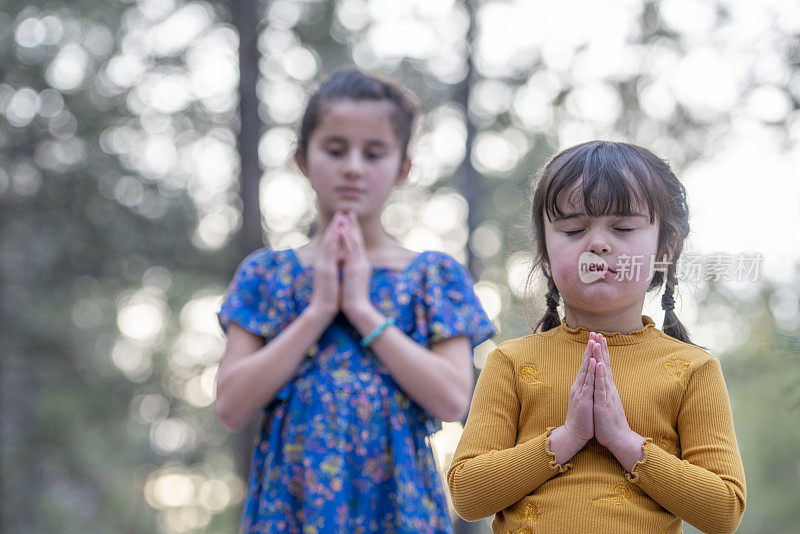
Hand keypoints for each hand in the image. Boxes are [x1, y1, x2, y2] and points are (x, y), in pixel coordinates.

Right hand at [307, 211, 343, 322]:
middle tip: (341, 212)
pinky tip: (338, 232)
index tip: (342, 219)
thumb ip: (336, 266)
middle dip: (335, 225)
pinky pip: (330, 252)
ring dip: (334, 229)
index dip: (336, 231)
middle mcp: (323, 261)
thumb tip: (341, 259)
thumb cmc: (330, 295)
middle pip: (329, 239)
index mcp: (326, 263)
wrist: (323, 309)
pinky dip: (334, 241)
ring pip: (328, 243)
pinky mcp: (326, 270)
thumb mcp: (334, 277)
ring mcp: (324, 265)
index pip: (331, 243)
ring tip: (340, 217)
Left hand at [338, 211, 375, 323]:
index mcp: (360, 265)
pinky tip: (343, 230)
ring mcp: (359, 265)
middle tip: (350, 211)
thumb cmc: (352, 298)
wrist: (358, 310)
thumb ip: (350, 269)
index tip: (348, 221)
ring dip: (350, 228)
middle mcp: (362, 262)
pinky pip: (351, 251)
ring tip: (347, 215)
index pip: (357, 244)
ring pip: (355, 242)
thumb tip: (346, 264)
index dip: (353, 232)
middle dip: (353, 225)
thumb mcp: (351, 280)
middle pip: (358, 239)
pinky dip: (347, 239)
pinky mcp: (355, 269)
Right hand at [563, 338, 596, 444]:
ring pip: (586, 370)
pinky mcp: (583, 399)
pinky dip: (590, 371)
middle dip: (590, 348)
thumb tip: (590, 379)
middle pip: (585, 363)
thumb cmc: (582, 418)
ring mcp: (580, 391)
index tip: (595, 338)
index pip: (587, 364)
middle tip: (593, 333)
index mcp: (581, 385)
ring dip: (589, 355)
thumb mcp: (586, 399)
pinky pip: (588, 383)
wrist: (575, 433)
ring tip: (593, 342)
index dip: (591, 351)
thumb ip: (587, 388)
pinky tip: (592, 361)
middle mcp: (579, 385)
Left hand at [592, 334, 643, 471]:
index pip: (603, 366)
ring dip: (600, 356)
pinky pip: (602, 386)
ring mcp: (607, 394)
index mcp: (607, 388)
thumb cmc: (610, 422)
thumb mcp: (605, 402)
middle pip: (604, 364)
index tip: (598, 338)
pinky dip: (600, 374)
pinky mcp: (604, 402)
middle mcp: (608, 388)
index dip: (601, 352)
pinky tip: (598, 364)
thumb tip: (603, 382)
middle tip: (598, 333)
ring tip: (597, 342)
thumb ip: (604, 392)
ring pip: (603, 371)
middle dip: (601, 348)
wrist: (618, 438)